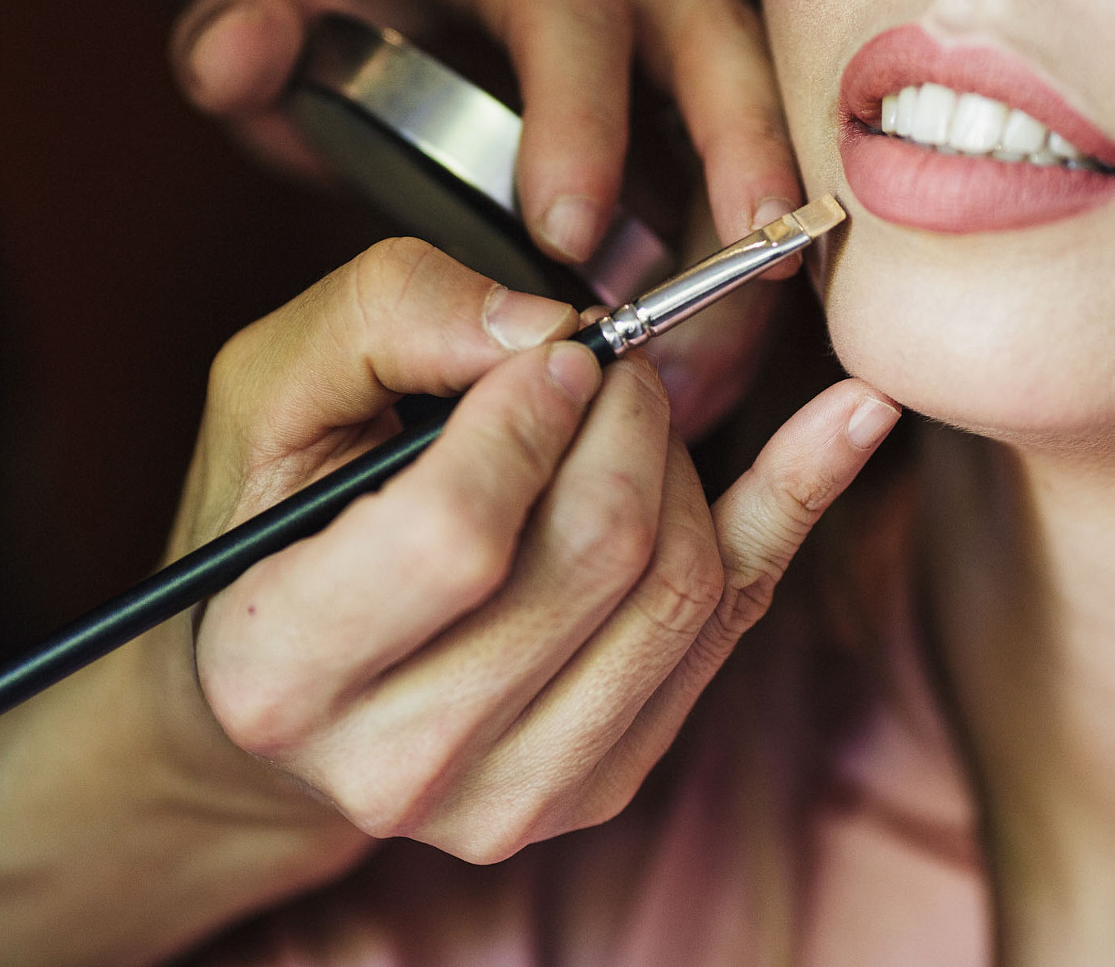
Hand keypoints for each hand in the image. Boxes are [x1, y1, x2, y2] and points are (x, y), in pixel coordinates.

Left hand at [170, 0, 803, 436]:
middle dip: (735, 158)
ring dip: (751, 233)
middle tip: (744, 271)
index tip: (566, 235)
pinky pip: (750, 160)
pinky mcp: (694, 87)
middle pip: (709, 43)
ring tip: (719, 359)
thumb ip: (247, 29)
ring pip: (752, 112)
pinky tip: (715, 359)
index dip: (580, 122)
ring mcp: (668, 23)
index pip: (564, 16)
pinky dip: (742, 261)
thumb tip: (236, 56)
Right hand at [170, 238, 898, 862]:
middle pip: (596, 558)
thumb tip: (549, 328)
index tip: (549, 355)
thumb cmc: (269, 529)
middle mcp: (397, 762)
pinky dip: (793, 506)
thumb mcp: (271, 390)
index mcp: (279, 670)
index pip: (456, 538)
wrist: (279, 703)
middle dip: (625, 419)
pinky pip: (731, 625)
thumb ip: (385, 318)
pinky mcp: (599, 785)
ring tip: (628, 418)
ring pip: (677, 590)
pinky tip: (845, 422)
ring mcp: (512, 796)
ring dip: (679, 461)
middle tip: (603, 366)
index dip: (524, 418)